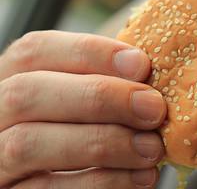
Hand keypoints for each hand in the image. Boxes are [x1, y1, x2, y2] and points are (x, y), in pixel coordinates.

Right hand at [0, 31, 166, 188]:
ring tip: (153, 148)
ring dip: (104, 143)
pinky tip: (141, 176)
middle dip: (100, 98)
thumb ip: (105, 77)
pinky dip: (102, 182)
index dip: (91, 53)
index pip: (37, 49)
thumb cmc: (89, 121)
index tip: (141, 64)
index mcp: (13, 77)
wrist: (78, 169)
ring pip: (30, 145)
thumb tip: (144, 64)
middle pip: (28, 93)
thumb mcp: (88, 90)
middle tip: (153, 109)